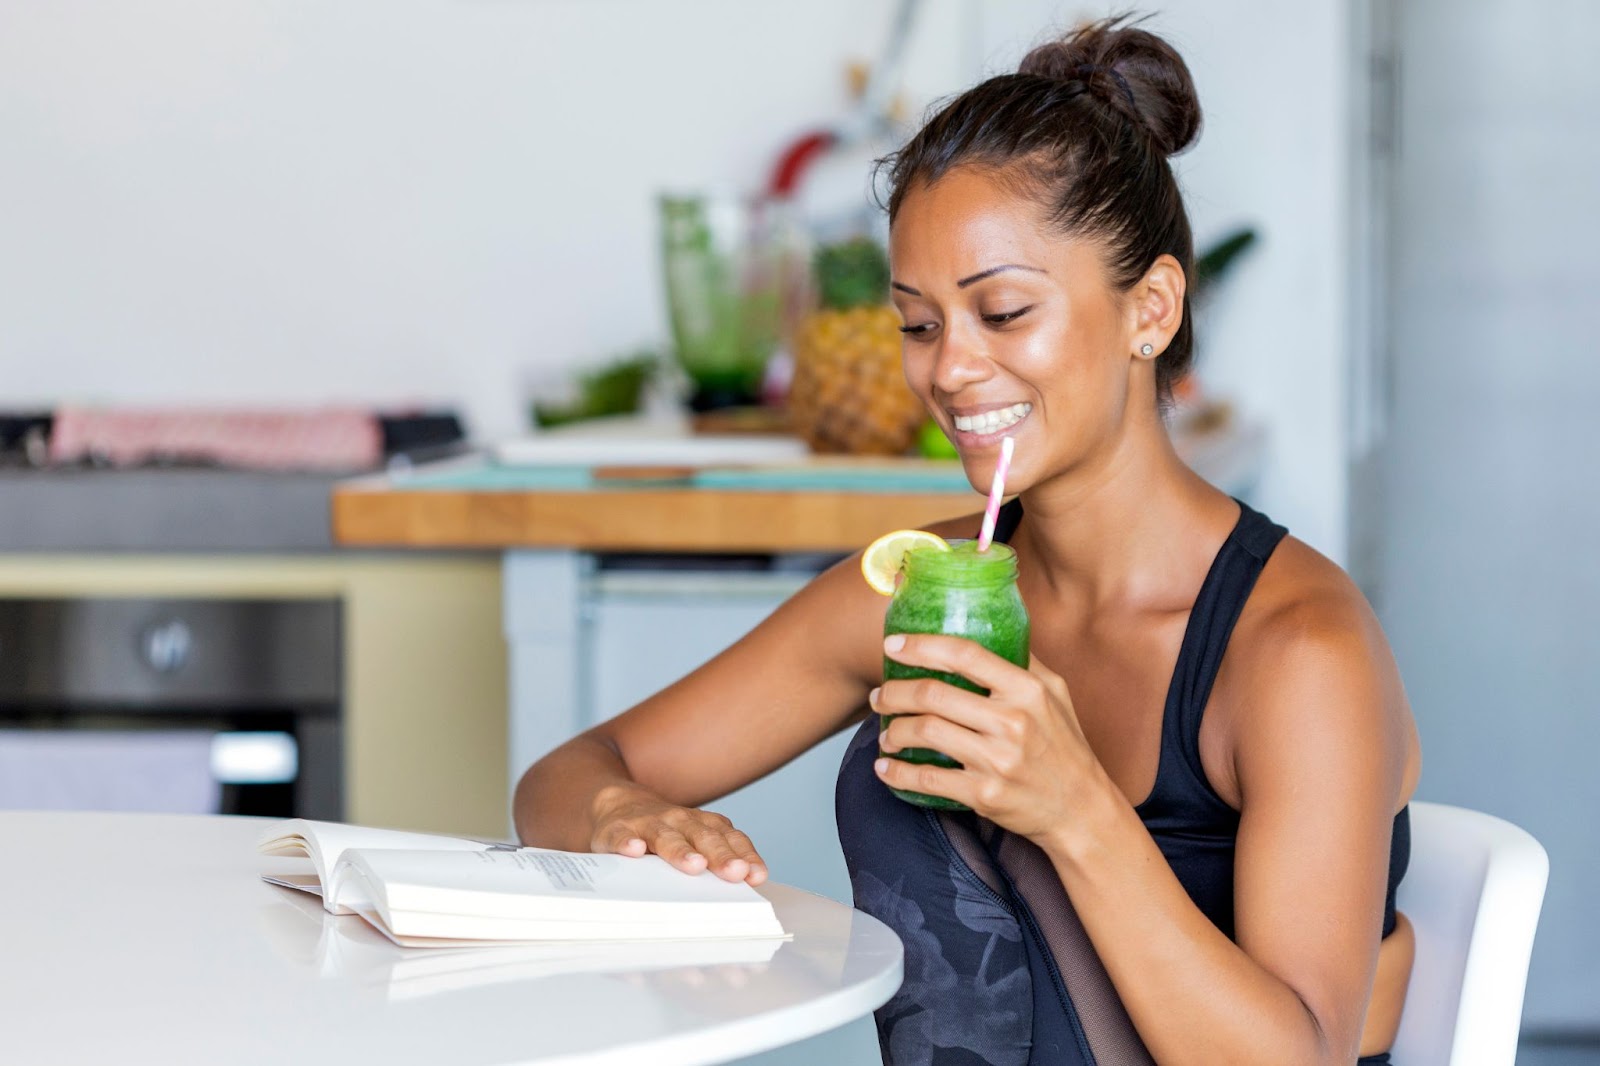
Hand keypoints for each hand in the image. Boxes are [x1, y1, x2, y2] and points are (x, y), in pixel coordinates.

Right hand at [589, 784, 768, 885]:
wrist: (619, 804)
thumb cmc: (666, 831)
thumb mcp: (695, 839)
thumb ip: (719, 858)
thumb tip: (748, 882)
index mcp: (702, 825)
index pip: (729, 838)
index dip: (744, 855)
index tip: (755, 875)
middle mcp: (679, 820)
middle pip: (703, 837)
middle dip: (720, 855)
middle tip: (734, 872)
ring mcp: (647, 824)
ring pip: (666, 837)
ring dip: (681, 850)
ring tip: (694, 865)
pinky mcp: (617, 830)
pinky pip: (622, 836)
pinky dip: (627, 843)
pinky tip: (634, 850)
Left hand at [873, 633, 1100, 844]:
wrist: (1082, 811)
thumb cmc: (1065, 747)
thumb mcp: (1057, 694)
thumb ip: (1024, 661)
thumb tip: (991, 626)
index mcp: (1027, 690)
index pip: (965, 655)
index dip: (922, 646)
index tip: (892, 645)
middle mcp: (1012, 721)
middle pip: (933, 694)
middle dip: (894, 693)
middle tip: (880, 695)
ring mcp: (997, 759)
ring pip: (925, 732)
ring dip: (893, 731)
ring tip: (885, 732)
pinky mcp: (984, 794)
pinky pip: (928, 779)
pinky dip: (898, 774)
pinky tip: (886, 768)